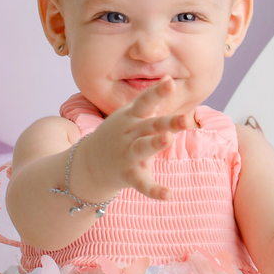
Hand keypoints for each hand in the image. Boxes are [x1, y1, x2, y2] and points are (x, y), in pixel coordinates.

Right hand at [73, 78, 193, 200]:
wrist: (88, 164)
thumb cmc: (117, 135)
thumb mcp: (129, 114)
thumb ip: (150, 100)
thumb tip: (169, 78)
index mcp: (131, 117)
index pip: (145, 102)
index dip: (158, 92)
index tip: (171, 83)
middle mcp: (129, 133)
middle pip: (150, 126)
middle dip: (167, 122)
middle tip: (185, 119)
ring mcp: (127, 154)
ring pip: (143, 148)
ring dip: (155, 144)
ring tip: (168, 140)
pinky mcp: (127, 174)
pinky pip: (141, 182)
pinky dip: (154, 190)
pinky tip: (168, 195)